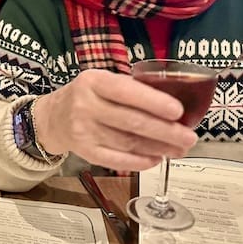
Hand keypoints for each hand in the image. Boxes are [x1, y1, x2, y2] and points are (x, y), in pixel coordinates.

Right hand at [31, 69, 198, 172]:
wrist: (52, 118)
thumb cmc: (87, 96)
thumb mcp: (102, 82)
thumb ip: (130, 89)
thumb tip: (174, 106)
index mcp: (93, 81)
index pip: (126, 92)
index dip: (154, 102)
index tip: (178, 111)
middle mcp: (85, 105)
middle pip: (132, 121)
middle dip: (166, 131)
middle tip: (189, 137)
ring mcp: (84, 131)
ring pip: (128, 143)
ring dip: (158, 148)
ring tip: (179, 149)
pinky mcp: (85, 152)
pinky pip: (117, 160)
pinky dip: (140, 161)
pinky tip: (156, 159)